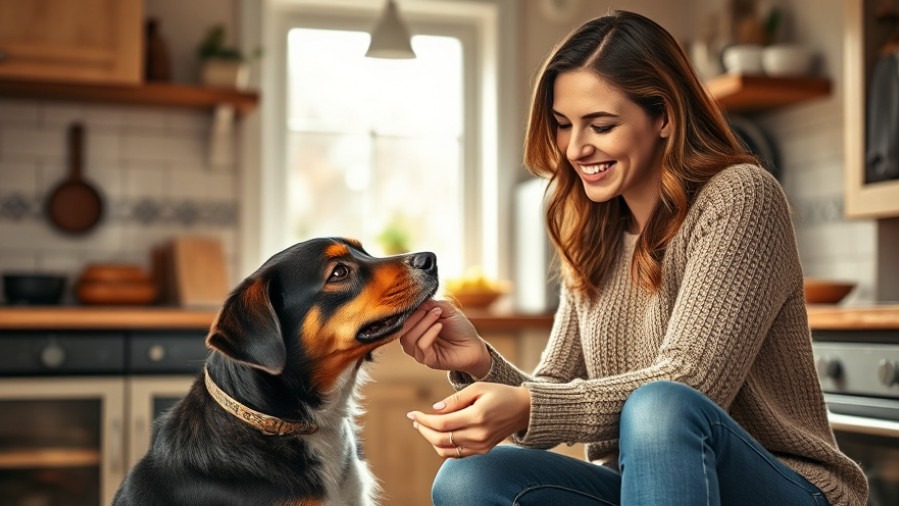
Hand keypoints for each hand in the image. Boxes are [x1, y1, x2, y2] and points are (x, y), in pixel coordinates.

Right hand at [399, 299, 490, 377]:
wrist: (473, 345)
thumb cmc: (459, 328)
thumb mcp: (446, 309)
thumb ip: (431, 303)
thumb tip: (417, 301)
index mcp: (414, 328)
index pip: (400, 320)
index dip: (409, 310)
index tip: (423, 302)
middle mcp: (414, 341)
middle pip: (402, 330)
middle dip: (416, 317)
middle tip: (433, 309)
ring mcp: (419, 352)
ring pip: (409, 339)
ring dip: (424, 324)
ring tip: (438, 316)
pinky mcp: (428, 360)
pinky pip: (421, 346)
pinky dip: (429, 334)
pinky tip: (439, 326)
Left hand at [407, 383, 530, 457]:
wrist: (524, 409)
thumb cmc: (500, 394)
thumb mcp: (478, 388)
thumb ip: (455, 399)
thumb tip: (434, 409)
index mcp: (477, 416)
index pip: (442, 424)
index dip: (423, 420)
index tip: (412, 413)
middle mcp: (479, 435)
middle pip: (441, 439)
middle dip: (424, 430)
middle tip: (416, 420)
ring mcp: (481, 446)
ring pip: (446, 450)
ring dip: (431, 440)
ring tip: (425, 427)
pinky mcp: (483, 451)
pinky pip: (456, 454)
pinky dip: (444, 447)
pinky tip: (439, 434)